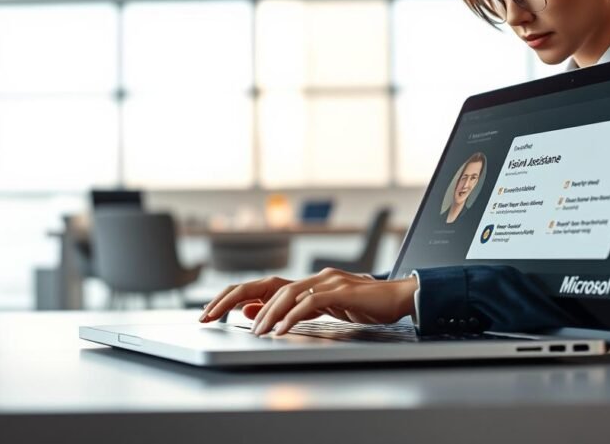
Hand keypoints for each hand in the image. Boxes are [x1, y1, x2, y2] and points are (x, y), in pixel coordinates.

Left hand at [198, 268, 417, 336]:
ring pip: (286, 294)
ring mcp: (326, 281)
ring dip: (265, 314)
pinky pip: (310, 303)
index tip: (210, 311)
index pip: (262, 286)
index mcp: (306, 282)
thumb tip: (254, 314)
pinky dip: (292, 316)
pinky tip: (280, 330)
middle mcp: (312, 278)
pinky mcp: (341, 291)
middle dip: (234, 300)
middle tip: (211, 316)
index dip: (234, 297)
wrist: (399, 297)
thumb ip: (291, 309)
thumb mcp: (321, 308)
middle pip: (265, 286)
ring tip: (253, 332)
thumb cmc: (364, 305)